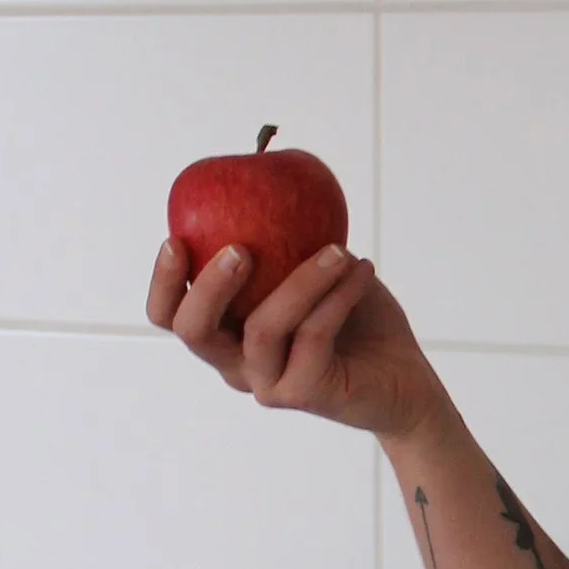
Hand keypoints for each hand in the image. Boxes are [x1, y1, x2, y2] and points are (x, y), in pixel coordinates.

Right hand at [146, 235, 444, 440]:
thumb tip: (273, 175)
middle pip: (194, 331)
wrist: (405, 380)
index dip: (163, 282)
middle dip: (209, 285)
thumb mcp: (318, 269)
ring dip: (301, 280)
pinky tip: (361, 268)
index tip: (175, 239)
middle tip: (241, 248)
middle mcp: (238, 364)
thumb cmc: (357, 320)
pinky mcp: (304, 393)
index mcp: (227, 333)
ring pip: (262, 328)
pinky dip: (338, 295)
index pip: (171, 315)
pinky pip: (312, 336)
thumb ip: (289, 239)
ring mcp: (268, 383)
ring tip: (338, 250)